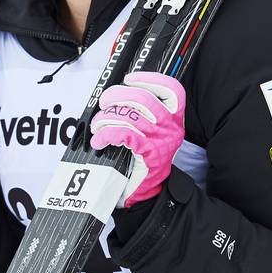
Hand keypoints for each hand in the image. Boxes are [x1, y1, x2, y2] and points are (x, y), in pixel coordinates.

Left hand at [89, 71, 185, 207]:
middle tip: (104, 103)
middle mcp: (170, 127)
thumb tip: (116, 96)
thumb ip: (140, 115)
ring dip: (106, 117)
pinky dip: (105, 134)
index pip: (172, 89)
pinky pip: (122, 134)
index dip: (150, 79)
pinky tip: (98, 140)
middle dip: (117, 95)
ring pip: (129, 116)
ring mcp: (160, 140)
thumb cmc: (143, 161)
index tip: (130, 78)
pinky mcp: (147, 154)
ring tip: (97, 126)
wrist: (147, 194)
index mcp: (174, 119)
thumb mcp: (149, 134)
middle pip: (143, 99)